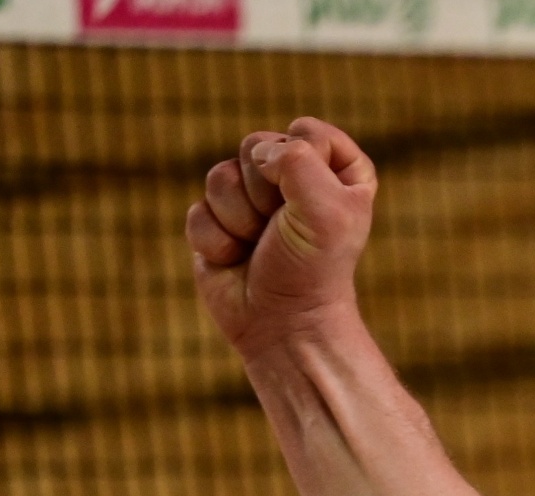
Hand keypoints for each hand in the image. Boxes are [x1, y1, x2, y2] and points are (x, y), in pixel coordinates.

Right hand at [185, 116, 377, 359]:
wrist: (284, 324)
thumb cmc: (314, 269)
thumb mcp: (327, 210)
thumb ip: (298, 161)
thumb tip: (257, 152)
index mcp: (336, 173)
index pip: (306, 131)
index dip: (303, 164)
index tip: (317, 202)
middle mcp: (294, 181)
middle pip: (255, 146)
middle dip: (264, 191)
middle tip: (282, 227)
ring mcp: (253, 201)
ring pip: (219, 175)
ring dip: (239, 217)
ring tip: (260, 245)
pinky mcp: (218, 224)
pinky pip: (199, 210)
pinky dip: (217, 240)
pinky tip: (237, 260)